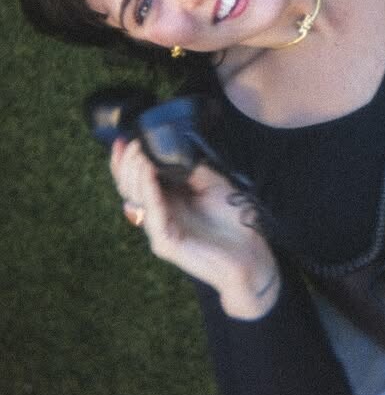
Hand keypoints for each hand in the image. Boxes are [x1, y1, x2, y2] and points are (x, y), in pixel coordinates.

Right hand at [110, 138, 280, 318]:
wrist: (250, 254)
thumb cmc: (235, 221)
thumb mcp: (213, 184)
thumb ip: (190, 169)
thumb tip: (172, 150)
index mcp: (166, 203)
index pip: (136, 181)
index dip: (126, 162)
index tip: (124, 139)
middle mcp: (158, 216)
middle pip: (129, 188)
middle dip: (128, 163)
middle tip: (133, 143)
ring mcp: (158, 230)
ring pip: (135, 199)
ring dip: (136, 172)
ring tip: (139, 152)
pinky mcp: (165, 242)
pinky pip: (152, 212)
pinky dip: (148, 189)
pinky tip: (148, 171)